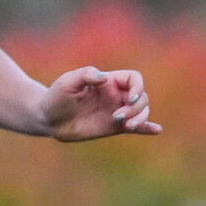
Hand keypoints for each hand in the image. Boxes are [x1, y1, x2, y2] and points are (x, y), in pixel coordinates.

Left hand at [41, 67, 158, 141]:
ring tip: (127, 125)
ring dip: (140, 118)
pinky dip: (147, 128)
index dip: (138, 87)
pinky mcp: (113, 128)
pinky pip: (135, 127)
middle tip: (118, 116)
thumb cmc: (56, 97)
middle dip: (136, 107)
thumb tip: (104, 77)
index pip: (134, 79)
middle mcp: (116, 95)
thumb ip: (85, 75)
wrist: (48, 120)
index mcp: (109, 82)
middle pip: (142, 97)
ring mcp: (116, 112)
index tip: (128, 98)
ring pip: (142, 112)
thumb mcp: (67, 82)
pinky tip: (157, 130)